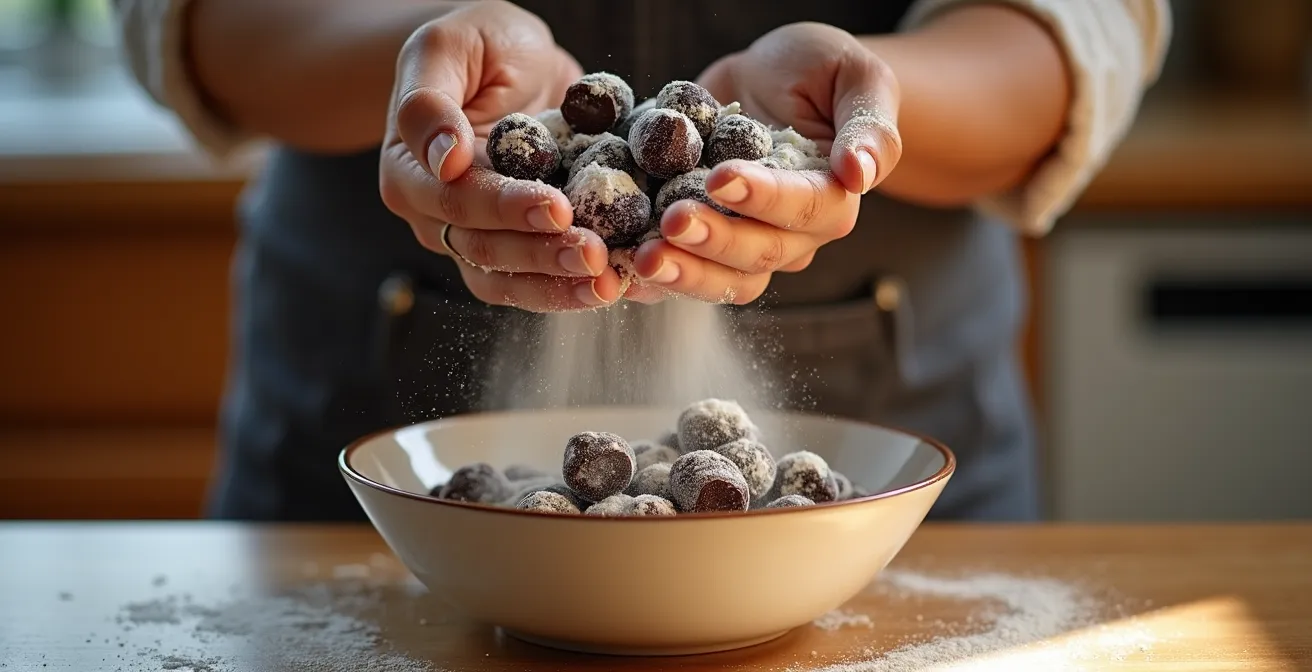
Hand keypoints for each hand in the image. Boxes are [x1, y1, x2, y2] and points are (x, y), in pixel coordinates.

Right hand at [380, 1, 622, 311]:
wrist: (513, 60)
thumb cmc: (477, 44)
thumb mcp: (448, 47)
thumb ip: (430, 101)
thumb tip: (444, 159)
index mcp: (410, 171)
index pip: (456, 200)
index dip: (507, 208)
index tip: (558, 207)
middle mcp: (436, 215)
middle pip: (484, 250)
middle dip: (543, 255)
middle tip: (596, 254)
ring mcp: (477, 236)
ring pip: (509, 280)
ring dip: (561, 286)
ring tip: (611, 283)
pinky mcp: (519, 245)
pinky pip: (540, 282)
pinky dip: (577, 287)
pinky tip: (619, 284)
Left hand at [626, 23, 901, 304]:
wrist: (771, 77)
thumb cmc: (821, 70)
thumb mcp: (855, 76)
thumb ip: (868, 125)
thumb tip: (861, 174)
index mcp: (832, 197)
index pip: (804, 210)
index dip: (763, 199)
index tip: (720, 177)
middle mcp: (792, 234)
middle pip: (758, 256)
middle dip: (712, 242)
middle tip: (670, 222)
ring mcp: (745, 243)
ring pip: (720, 279)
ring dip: (680, 273)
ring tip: (639, 256)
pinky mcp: (703, 242)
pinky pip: (679, 272)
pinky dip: (648, 279)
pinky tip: (617, 266)